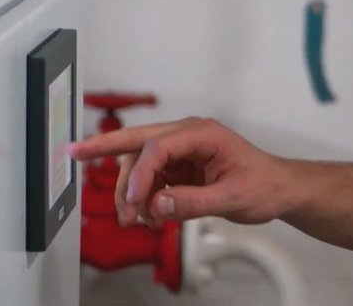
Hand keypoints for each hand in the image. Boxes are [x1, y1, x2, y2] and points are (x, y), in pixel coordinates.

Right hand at [70, 117, 290, 228]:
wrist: (279, 189)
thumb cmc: (264, 185)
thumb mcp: (232, 198)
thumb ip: (193, 202)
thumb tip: (157, 204)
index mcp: (203, 134)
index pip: (159, 147)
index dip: (140, 174)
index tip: (133, 201)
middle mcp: (189, 136)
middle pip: (138, 140)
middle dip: (105, 147)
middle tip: (73, 154)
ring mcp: (182, 151)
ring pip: (139, 163)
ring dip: (129, 190)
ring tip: (136, 220)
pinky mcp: (179, 168)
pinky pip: (149, 179)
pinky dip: (142, 197)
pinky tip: (150, 216)